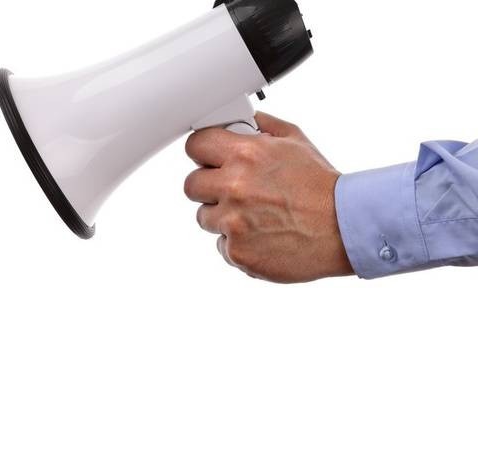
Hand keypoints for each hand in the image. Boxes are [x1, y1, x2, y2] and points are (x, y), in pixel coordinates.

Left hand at [184, 112, 353, 282]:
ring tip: (255, 215)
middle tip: (231, 190)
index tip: (208, 157)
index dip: (203, 151)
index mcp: (247, 155)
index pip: (196, 145)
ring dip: (222, 216)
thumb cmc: (322, 188)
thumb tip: (243, 120)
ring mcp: (233, 222)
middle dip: (208, 186)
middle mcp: (235, 187)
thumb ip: (264, 128)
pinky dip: (237, 241)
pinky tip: (262, 234)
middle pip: (191, 184)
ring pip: (204, 217)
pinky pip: (220, 244)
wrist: (345, 229)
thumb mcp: (297, 142)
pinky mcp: (236, 251)